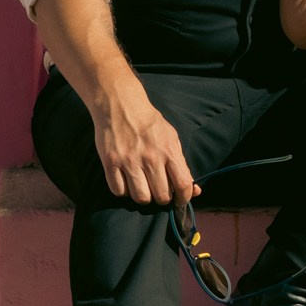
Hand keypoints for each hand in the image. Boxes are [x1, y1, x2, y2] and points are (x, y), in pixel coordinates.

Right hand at [95, 86, 196, 205]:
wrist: (120, 105)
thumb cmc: (149, 123)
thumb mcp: (171, 138)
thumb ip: (182, 165)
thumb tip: (195, 191)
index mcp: (168, 150)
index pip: (182, 185)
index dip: (183, 198)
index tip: (180, 201)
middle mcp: (150, 157)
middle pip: (161, 196)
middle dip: (162, 198)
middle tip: (158, 191)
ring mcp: (129, 161)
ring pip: (140, 198)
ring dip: (143, 196)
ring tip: (142, 186)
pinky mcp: (110, 162)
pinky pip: (119, 191)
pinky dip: (123, 191)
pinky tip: (126, 181)